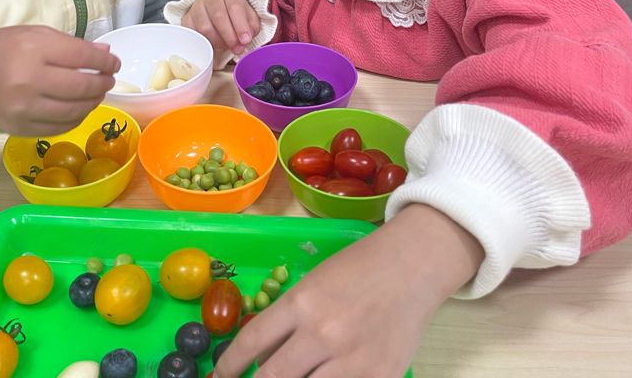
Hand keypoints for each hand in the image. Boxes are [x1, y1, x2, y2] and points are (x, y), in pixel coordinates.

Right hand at [0, 25, 119, 137]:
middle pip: (81, 86)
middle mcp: (29, 81)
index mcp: (32, 50)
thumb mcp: (34, 36)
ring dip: (93, 102)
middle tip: (108, 79)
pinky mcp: (23, 129)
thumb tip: (105, 55)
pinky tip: (80, 108)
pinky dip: (77, 117)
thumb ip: (70, 44)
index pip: (81, 56)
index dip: (105, 62)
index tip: (114, 63)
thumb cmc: (2, 51)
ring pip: (75, 110)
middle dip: (102, 82)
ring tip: (97, 93)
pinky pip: (61, 127)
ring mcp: (26, 109)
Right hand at [181, 0, 261, 54]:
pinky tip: (214, 43)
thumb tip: (246, 38)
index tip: (245, 40)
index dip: (241, 25)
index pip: (234, 6)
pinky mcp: (187, 18)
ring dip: (218, 41)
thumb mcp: (249, 15)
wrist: (220, 8)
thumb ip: (251, 25)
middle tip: (237, 48)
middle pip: (218, 16)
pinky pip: (194, 33)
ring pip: (205, 27)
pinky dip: (204, 42)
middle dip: (229, 36)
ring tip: (226, 45)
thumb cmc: (236, 12)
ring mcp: (197, 5)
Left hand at [214, 204, 484, 377]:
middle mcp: (323, 333)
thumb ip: (288, 321)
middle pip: (272, 377)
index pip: (251, 343)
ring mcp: (354, 359)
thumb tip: (260, 359)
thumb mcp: (313, 285)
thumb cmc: (358, 270)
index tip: (218, 377)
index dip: (229, 365)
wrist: (413, 266)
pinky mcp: (381, 377)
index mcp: (302, 302)